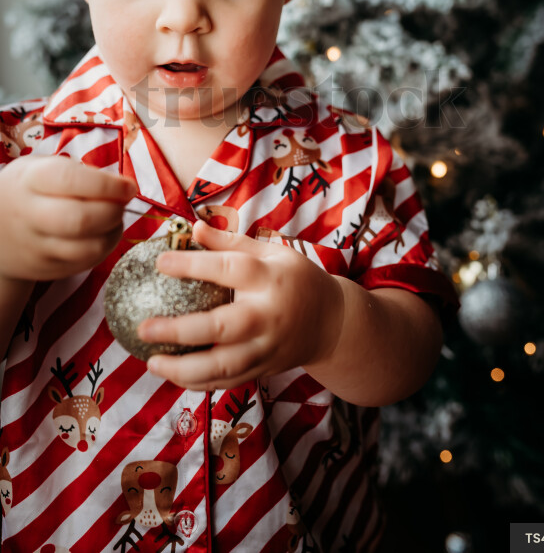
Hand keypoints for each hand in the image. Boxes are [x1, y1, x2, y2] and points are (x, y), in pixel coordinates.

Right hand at [0, 155, 136, 281]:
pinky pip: (85, 264)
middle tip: (122, 204)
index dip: (107, 185)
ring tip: (114, 219)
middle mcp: (28, 215)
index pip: (71, 181)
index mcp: (29, 180)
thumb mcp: (41, 168)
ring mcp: (35, 247)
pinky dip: (104, 249)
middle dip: (113, 212)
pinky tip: (103, 234)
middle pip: (80, 220)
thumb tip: (121, 188)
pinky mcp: (45, 269)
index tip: (129, 187)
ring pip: (87, 248)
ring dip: (113, 233)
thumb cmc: (29, 189)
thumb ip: (78, 173)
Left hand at [138, 220, 344, 390]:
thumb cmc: (294, 278)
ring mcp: (267, 348)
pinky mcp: (264, 369)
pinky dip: (198, 382)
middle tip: (144, 328)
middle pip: (223, 327)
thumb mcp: (271, 251)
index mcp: (270, 278)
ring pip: (224, 366)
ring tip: (151, 362)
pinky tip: (172, 374)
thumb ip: (231, 243)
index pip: (230, 268)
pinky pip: (228, 381)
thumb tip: (191, 229)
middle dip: (180, 331)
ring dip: (184, 369)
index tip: (159, 262)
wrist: (332, 322)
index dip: (193, 264)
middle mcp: (269, 315)